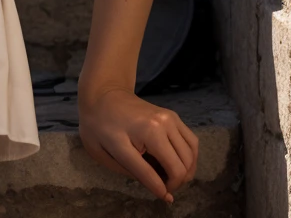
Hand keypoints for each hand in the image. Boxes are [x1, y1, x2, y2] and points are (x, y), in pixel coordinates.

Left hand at [78, 85, 198, 202]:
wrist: (102, 94)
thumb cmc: (98, 125)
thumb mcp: (105, 153)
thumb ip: (136, 174)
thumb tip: (165, 194)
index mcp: (141, 133)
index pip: (157, 174)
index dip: (160, 191)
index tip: (160, 196)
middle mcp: (160, 124)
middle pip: (181, 167)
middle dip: (174, 183)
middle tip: (160, 184)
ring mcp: (170, 118)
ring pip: (191, 155)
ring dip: (185, 172)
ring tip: (168, 175)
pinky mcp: (174, 116)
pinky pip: (192, 142)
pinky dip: (189, 158)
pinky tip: (176, 163)